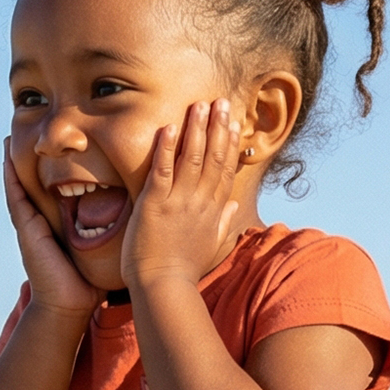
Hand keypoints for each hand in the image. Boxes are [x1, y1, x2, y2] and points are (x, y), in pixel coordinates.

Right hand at [3, 140, 96, 320]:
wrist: (68, 305)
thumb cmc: (87, 283)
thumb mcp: (101, 250)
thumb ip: (111, 235)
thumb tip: (135, 221)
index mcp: (57, 225)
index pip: (54, 190)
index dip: (53, 169)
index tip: (56, 147)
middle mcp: (41, 222)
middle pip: (33, 184)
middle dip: (30, 160)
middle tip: (25, 130)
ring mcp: (30, 225)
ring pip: (20, 186)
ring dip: (14, 161)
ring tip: (9, 136)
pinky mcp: (26, 230)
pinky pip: (16, 197)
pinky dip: (10, 177)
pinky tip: (6, 157)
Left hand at [123, 100, 242, 292]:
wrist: (164, 288)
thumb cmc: (183, 270)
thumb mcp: (210, 245)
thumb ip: (223, 221)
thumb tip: (234, 205)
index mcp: (213, 212)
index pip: (225, 171)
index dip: (230, 145)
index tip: (233, 123)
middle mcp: (200, 202)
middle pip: (213, 158)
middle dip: (218, 128)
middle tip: (221, 102)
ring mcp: (179, 202)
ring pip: (192, 158)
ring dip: (197, 130)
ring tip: (200, 105)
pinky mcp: (156, 204)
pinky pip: (163, 170)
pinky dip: (167, 148)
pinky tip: (170, 127)